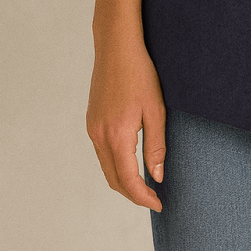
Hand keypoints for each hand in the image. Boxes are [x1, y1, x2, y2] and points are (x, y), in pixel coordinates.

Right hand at [86, 34, 166, 211]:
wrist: (116, 47)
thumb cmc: (140, 74)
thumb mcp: (156, 109)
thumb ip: (156, 145)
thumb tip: (158, 175)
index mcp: (117, 135)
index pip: (128, 180)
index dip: (143, 196)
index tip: (159, 203)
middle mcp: (99, 136)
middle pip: (113, 179)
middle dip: (133, 194)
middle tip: (154, 198)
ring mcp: (92, 129)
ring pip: (106, 167)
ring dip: (123, 181)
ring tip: (145, 184)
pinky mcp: (91, 122)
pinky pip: (102, 153)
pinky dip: (115, 165)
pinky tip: (131, 162)